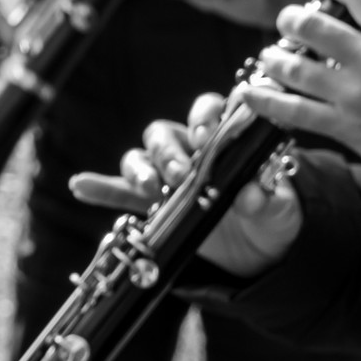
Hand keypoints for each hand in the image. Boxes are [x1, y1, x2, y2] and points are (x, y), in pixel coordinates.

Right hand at [69, 93, 303, 276]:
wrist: (263, 250)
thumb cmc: (273, 214)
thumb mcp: (280, 208)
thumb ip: (268, 197)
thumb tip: (254, 193)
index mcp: (222, 139)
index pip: (207, 110)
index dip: (204, 116)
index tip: (207, 137)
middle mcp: (189, 149)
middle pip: (165, 134)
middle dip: (170, 153)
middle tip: (182, 176)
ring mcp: (167, 176)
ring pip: (141, 157)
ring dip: (141, 169)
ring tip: (150, 190)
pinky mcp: (153, 203)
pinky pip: (120, 191)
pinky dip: (100, 188)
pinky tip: (80, 186)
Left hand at [241, 0, 360, 166]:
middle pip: (310, 25)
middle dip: (292, 19)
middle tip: (290, 22)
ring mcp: (352, 91)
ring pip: (293, 65)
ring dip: (274, 59)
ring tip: (271, 58)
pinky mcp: (343, 124)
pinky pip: (292, 110)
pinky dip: (266, 100)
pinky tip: (250, 92)